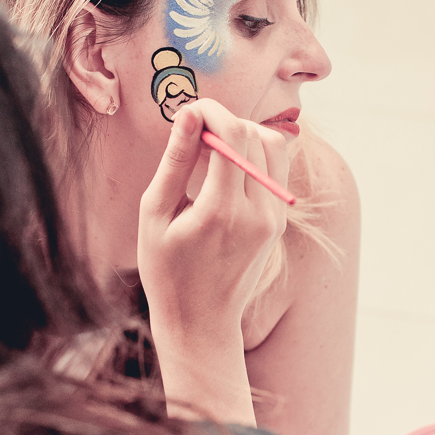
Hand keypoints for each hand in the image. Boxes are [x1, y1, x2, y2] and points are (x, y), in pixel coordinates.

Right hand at [138, 99, 288, 423]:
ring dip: (244, 136)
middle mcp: (258, 213)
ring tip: (211, 153)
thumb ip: (175, 162)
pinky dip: (254, 156)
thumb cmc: (166, 271)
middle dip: (225, 121)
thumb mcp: (155, 215)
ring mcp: (274, 218)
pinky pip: (276, 170)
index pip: (232, 135)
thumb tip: (189, 114)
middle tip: (194, 132)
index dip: (211, 111)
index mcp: (222, 211)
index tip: (189, 111)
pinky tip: (225, 172)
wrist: (201, 323)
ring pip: (274, 147)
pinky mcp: (279, 222)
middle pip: (255, 136)